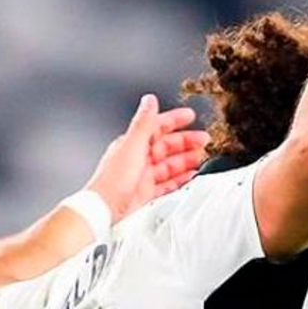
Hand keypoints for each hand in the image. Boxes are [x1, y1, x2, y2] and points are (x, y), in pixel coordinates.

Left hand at [85, 94, 209, 223]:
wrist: (104, 209)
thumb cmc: (113, 180)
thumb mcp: (132, 146)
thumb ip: (144, 123)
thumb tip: (149, 100)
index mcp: (133, 143)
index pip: (157, 127)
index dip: (174, 120)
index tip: (191, 116)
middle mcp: (137, 158)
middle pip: (166, 146)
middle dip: (186, 142)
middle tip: (204, 141)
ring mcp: (142, 176)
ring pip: (169, 165)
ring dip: (186, 161)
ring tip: (202, 158)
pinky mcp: (145, 193)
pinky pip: (167, 184)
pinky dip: (180, 180)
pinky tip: (189, 178)